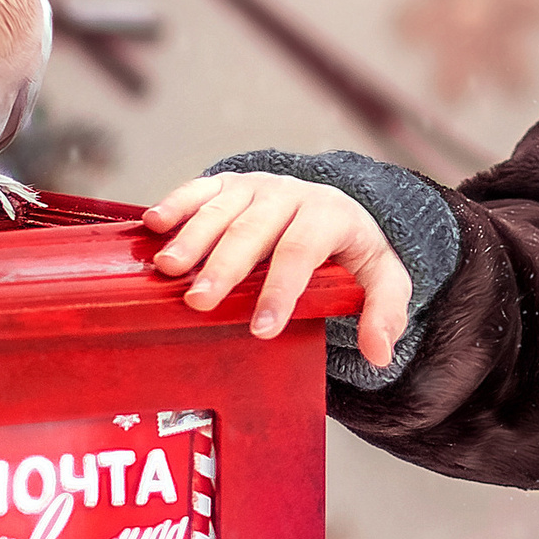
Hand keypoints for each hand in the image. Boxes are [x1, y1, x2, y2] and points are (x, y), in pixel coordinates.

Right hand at [142, 171, 413, 357]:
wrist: (333, 204)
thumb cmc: (352, 250)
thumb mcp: (384, 278)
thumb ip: (385, 313)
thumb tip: (379, 354)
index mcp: (329, 216)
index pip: (302, 252)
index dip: (280, 290)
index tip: (261, 328)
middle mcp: (290, 195)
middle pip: (254, 230)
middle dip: (225, 266)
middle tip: (199, 301)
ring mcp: (257, 186)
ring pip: (222, 210)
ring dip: (192, 238)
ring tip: (168, 270)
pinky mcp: (229, 183)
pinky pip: (201, 189)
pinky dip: (176, 203)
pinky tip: (153, 224)